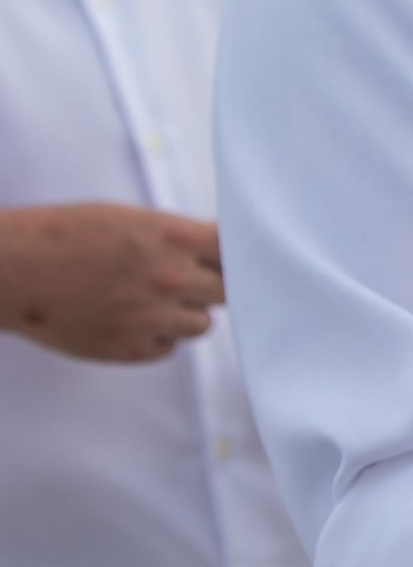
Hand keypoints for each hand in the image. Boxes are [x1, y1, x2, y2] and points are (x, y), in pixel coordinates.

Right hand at [0, 204, 223, 361]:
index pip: (236, 252)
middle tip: (185, 280)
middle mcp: (170, 278)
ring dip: (183, 314)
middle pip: (229, 293)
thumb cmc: (61, 235)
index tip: (228, 261)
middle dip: (211, 286)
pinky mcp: (134, 348)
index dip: (234, 258)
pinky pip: (168, 347)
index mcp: (169, 236)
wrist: (7, 269)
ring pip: (201, 324)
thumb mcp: (125, 218)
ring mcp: (153, 317)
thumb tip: (222, 251)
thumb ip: (176, 236)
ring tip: (144, 298)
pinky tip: (123, 318)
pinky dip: (155, 336)